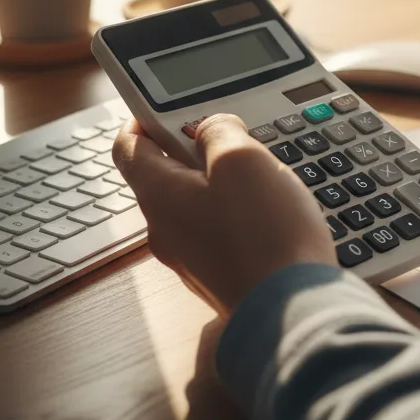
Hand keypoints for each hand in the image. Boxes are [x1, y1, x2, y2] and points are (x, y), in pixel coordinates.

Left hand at [113, 114, 335, 315]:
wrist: (292, 311)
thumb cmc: (265, 234)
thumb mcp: (242, 159)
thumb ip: (220, 132)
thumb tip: (211, 128)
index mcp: (159, 196)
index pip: (128, 147)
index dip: (144, 120)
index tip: (169, 108)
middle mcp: (167, 231)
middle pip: (168, 176)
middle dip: (199, 151)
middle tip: (240, 140)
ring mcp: (193, 258)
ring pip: (200, 205)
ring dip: (226, 184)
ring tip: (268, 178)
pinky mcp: (223, 275)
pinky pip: (224, 232)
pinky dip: (242, 215)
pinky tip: (277, 215)